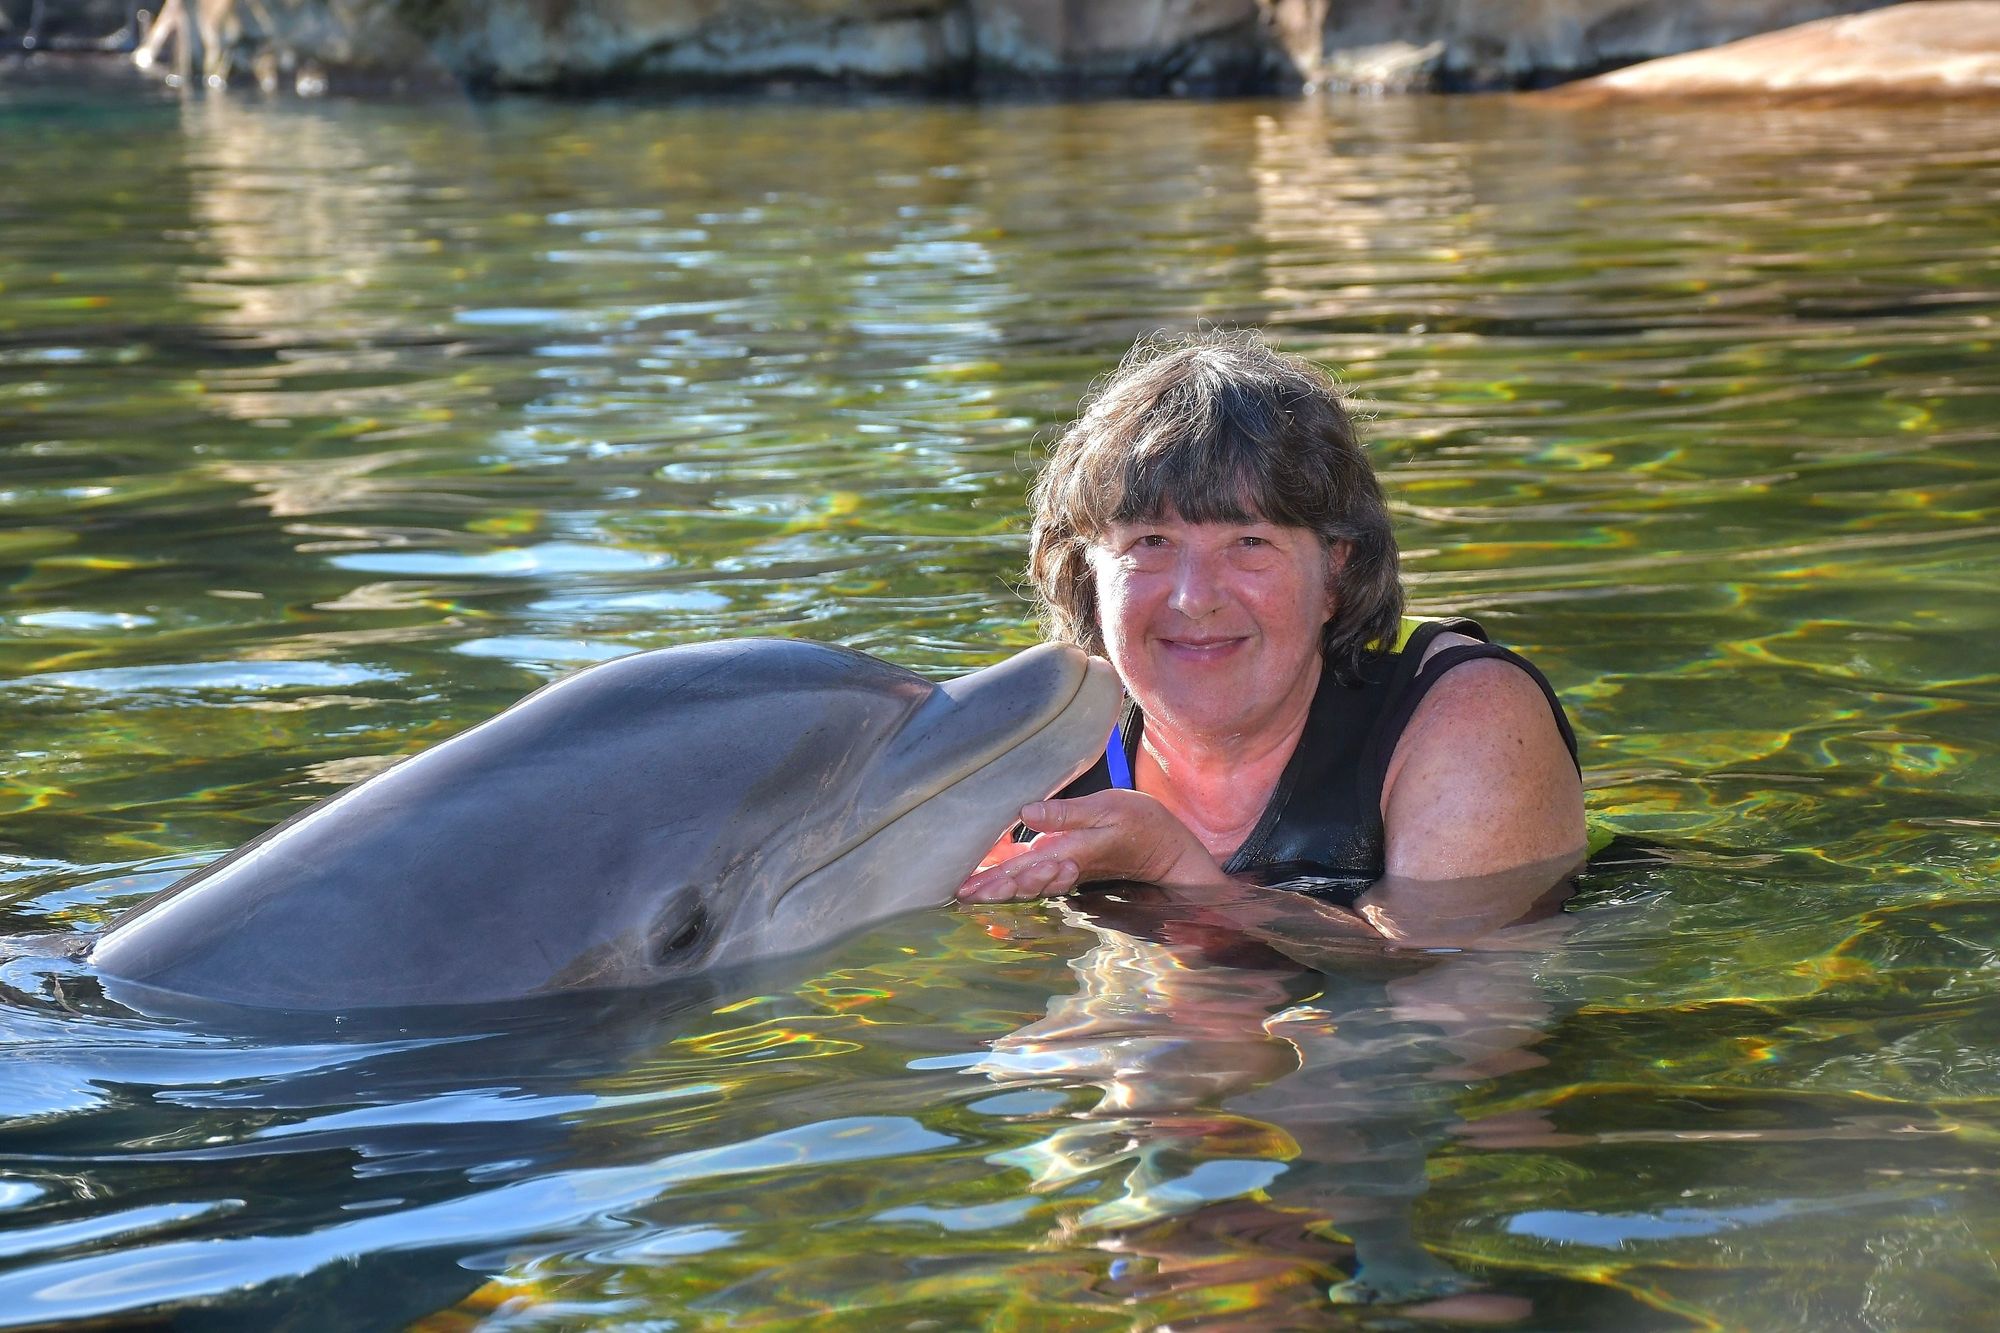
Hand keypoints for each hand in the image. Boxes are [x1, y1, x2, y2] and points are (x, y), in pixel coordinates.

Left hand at [955, 789, 1228, 903]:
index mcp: (1069, 855)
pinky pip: (1034, 870)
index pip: (1024, 870)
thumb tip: (1027, 811)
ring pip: (1025, 880)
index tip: (966, 888)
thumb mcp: (1109, 809)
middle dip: (989, 888)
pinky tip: (992, 868)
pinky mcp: (1067, 861)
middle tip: (960, 893)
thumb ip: (1068, 814)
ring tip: (970, 888)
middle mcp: (1063, 867)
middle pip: (1018, 881)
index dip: (993, 880)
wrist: (1168, 851)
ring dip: (998, 885)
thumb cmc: (1143, 826)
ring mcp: (1064, 867)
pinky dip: (1012, 872)